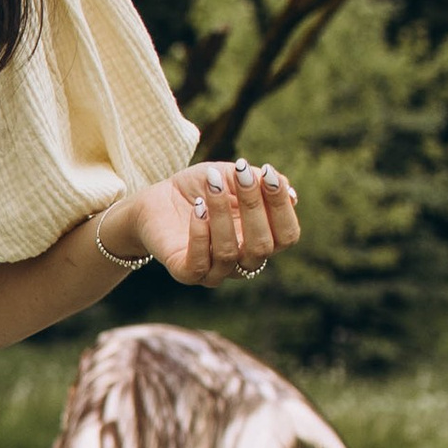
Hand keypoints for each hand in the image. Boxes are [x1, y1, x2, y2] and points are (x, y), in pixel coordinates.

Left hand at [102, 159, 301, 285]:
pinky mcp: (186, 273)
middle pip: (262, 246)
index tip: (268, 174)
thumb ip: (259, 183)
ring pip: (230, 254)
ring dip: (222, 215)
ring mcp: (215, 271)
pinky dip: (200, 233)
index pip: (287, 236)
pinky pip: (200, 263)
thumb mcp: (231, 176)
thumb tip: (291, 195)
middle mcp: (243, 261)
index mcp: (262, 240)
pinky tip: (197, 208)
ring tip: (212, 185)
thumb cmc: (201, 188)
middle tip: (240, 173)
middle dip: (254, 206)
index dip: (282, 207)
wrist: (156, 199)